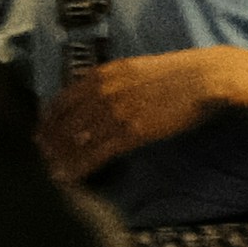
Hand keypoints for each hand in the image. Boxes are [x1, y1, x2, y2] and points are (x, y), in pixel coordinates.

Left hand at [40, 48, 232, 179]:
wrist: (206, 78)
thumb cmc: (179, 74)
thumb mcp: (136, 69)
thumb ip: (115, 82)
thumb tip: (102, 95)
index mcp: (103, 74)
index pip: (63, 99)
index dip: (49, 118)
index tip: (42, 130)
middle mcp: (102, 92)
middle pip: (65, 121)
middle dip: (50, 141)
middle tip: (41, 156)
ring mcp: (115, 112)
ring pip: (77, 139)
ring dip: (61, 157)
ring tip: (51, 171)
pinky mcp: (131, 131)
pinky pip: (97, 152)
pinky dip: (79, 166)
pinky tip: (70, 177)